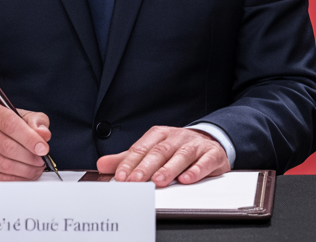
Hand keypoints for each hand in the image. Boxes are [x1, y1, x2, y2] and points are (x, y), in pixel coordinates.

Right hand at [0, 101, 51, 180]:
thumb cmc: (5, 126)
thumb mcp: (23, 116)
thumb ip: (36, 122)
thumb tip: (43, 134)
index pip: (10, 124)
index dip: (29, 138)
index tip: (43, 149)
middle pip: (6, 146)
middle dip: (29, 157)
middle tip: (41, 161)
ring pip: (1, 164)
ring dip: (24, 170)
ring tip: (35, 169)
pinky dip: (12, 179)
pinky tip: (23, 176)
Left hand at [96, 127, 229, 187]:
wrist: (209, 141)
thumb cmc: (176, 148)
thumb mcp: (151, 150)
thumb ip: (128, 158)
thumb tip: (102, 164)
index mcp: (159, 135)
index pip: (142, 148)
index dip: (130, 162)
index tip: (121, 177)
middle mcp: (176, 137)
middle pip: (160, 151)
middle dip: (146, 167)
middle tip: (135, 181)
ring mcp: (195, 145)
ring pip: (181, 155)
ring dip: (170, 168)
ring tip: (159, 180)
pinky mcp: (212, 154)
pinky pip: (205, 161)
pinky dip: (196, 170)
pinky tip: (187, 179)